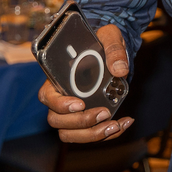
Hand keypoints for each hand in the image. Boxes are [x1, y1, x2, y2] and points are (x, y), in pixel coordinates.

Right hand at [38, 23, 134, 141]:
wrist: (112, 52)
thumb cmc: (103, 42)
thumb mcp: (110, 36)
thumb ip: (113, 48)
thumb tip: (119, 69)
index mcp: (58, 78)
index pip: (47, 96)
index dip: (60, 104)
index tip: (80, 104)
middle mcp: (61, 98)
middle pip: (57, 120)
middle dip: (81, 122)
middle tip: (105, 113)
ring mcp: (71, 112)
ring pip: (70, 134)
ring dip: (93, 135)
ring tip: (115, 125)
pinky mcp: (86, 119)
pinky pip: (89, 135)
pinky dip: (107, 135)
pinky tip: (124, 124)